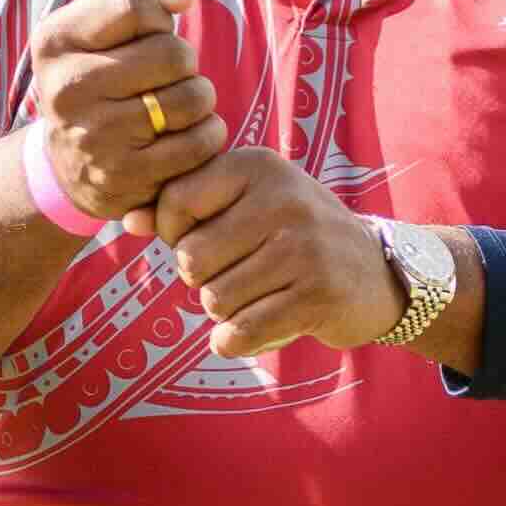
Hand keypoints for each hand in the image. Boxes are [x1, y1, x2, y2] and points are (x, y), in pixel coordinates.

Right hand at [28, 0, 221, 232]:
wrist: (69, 164)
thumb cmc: (99, 75)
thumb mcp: (100, 22)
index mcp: (55, 41)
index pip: (134, 7)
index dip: (158, 15)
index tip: (152, 29)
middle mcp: (67, 89)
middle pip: (172, 53)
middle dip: (183, 60)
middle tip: (166, 75)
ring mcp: (95, 137)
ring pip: (192, 98)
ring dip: (198, 98)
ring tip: (176, 105)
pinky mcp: (126, 177)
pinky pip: (200, 142)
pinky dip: (206, 135)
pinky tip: (182, 135)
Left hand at [146, 142, 404, 361]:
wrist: (378, 274)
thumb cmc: (296, 236)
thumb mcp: (248, 204)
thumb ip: (187, 208)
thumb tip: (127, 220)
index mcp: (258, 166)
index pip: (175, 202)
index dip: (175, 234)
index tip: (206, 241)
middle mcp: (282, 200)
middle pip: (191, 259)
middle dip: (204, 278)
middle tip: (237, 274)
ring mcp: (303, 248)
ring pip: (215, 299)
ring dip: (226, 310)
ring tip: (258, 295)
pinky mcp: (317, 296)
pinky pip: (241, 331)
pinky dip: (236, 340)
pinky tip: (256, 328)